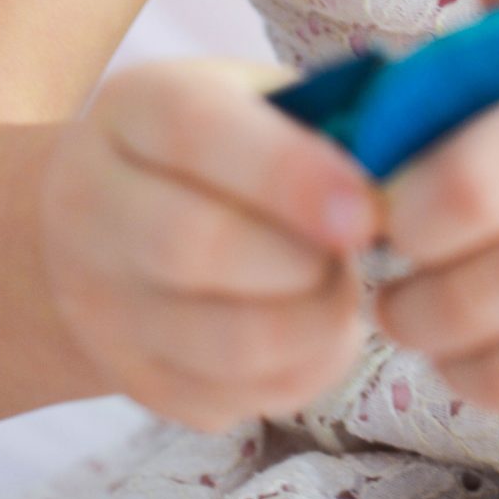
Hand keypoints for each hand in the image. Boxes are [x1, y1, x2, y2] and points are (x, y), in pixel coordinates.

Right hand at [39, 57, 382, 431]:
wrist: (105, 223)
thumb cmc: (220, 147)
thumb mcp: (257, 99)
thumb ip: (324, 119)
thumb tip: (406, 168)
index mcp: (134, 107)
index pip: (196, 131)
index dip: (288, 173)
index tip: (365, 209)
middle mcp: (92, 204)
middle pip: (194, 247)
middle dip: (303, 260)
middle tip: (358, 248)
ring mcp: (103, 304)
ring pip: (222, 342)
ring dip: (314, 323)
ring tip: (342, 288)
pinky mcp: (134, 380)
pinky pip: (234, 399)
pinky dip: (302, 372)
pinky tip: (317, 329)